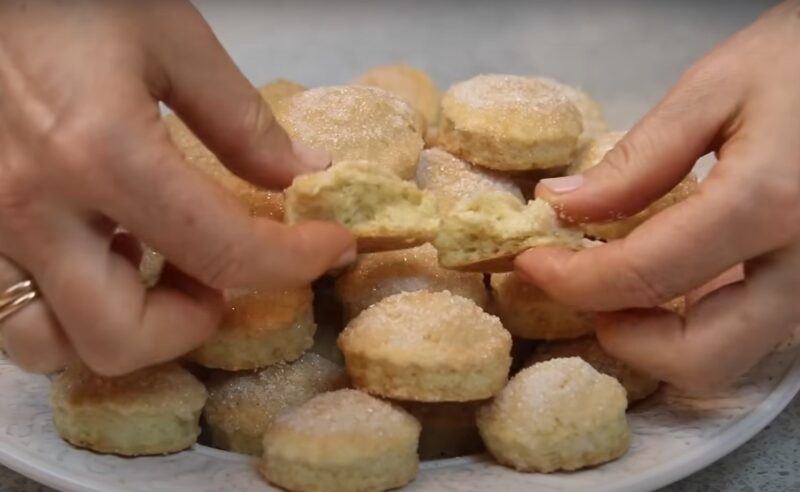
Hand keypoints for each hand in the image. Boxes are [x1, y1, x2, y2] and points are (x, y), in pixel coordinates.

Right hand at [0, 0, 354, 375]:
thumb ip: (239, 119)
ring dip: (117, 325)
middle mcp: (31, 209)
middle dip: (189, 323)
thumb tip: (301, 173)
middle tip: (215, 273)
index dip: (294, 262)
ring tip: (146, 264)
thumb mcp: (169, 38)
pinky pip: (6, 312)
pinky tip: (92, 247)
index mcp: (100, 153)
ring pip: (48, 346)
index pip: (223, 251)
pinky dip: (62, 306)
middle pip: (121, 339)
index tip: (329, 248)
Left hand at [516, 0, 799, 393]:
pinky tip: (669, 274)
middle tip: (584, 288)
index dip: (572, 280)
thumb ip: (637, 160)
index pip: (644, 274)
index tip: (532, 262)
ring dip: (661, 339)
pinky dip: (698, 321)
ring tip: (620, 281)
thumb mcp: (715, 89)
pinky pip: (750, 330)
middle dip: (625, 336)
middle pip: (700, 355)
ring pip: (730, 357)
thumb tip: (561, 207)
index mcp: (769, 204)